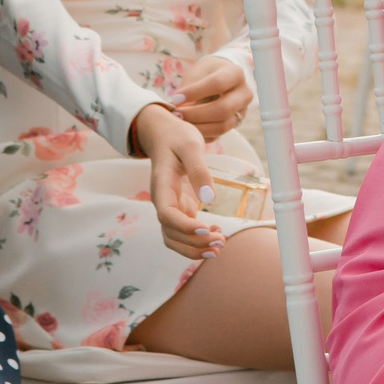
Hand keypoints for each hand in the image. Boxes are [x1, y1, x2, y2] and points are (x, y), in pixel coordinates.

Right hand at [135, 103, 226, 259]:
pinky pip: (183, 232)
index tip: (205, 229)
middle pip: (170, 233)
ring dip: (194, 248)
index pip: (166, 215)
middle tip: (221, 241)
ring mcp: (169, 207)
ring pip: (175, 238)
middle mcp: (162, 201)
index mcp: (162, 186)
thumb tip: (209, 199)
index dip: (184, 227)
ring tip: (219, 246)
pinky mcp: (178, 208)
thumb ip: (199, 170)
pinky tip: (217, 234)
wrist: (165, 135)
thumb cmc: (177, 137)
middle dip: (194, 243)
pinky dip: (197, 239)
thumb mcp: (191, 146)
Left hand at [171, 55, 255, 140]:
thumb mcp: (197, 73)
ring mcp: (242, 112)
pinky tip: (187, 129)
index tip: (175, 98)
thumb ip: (189, 89)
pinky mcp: (234, 125)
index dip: (194, 92)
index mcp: (236, 74)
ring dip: (197, 127)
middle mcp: (244, 94)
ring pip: (222, 126)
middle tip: (176, 114)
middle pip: (223, 109)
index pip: (217, 83)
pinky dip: (200, 134)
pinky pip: (217, 135)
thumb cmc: (205, 74)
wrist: (219, 79)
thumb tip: (176, 109)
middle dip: (196, 114)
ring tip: (180, 122)